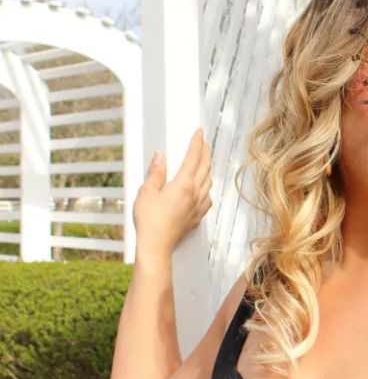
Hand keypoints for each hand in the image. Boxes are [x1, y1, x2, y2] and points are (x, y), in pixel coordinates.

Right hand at [133, 128, 212, 262]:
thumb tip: (160, 156)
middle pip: (205, 168)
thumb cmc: (149, 221)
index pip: (193, 157)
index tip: (199, 132)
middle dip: (205, 152)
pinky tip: (202, 189)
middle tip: (203, 143)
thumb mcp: (146, 192)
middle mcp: (195, 194)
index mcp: (183, 185)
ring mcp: (198, 206)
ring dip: (207, 170)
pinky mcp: (197, 217)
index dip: (197, 143)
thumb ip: (155, 172)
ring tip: (203, 163)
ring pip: (208, 183)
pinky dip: (206, 188)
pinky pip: (207, 198)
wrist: (157, 246)